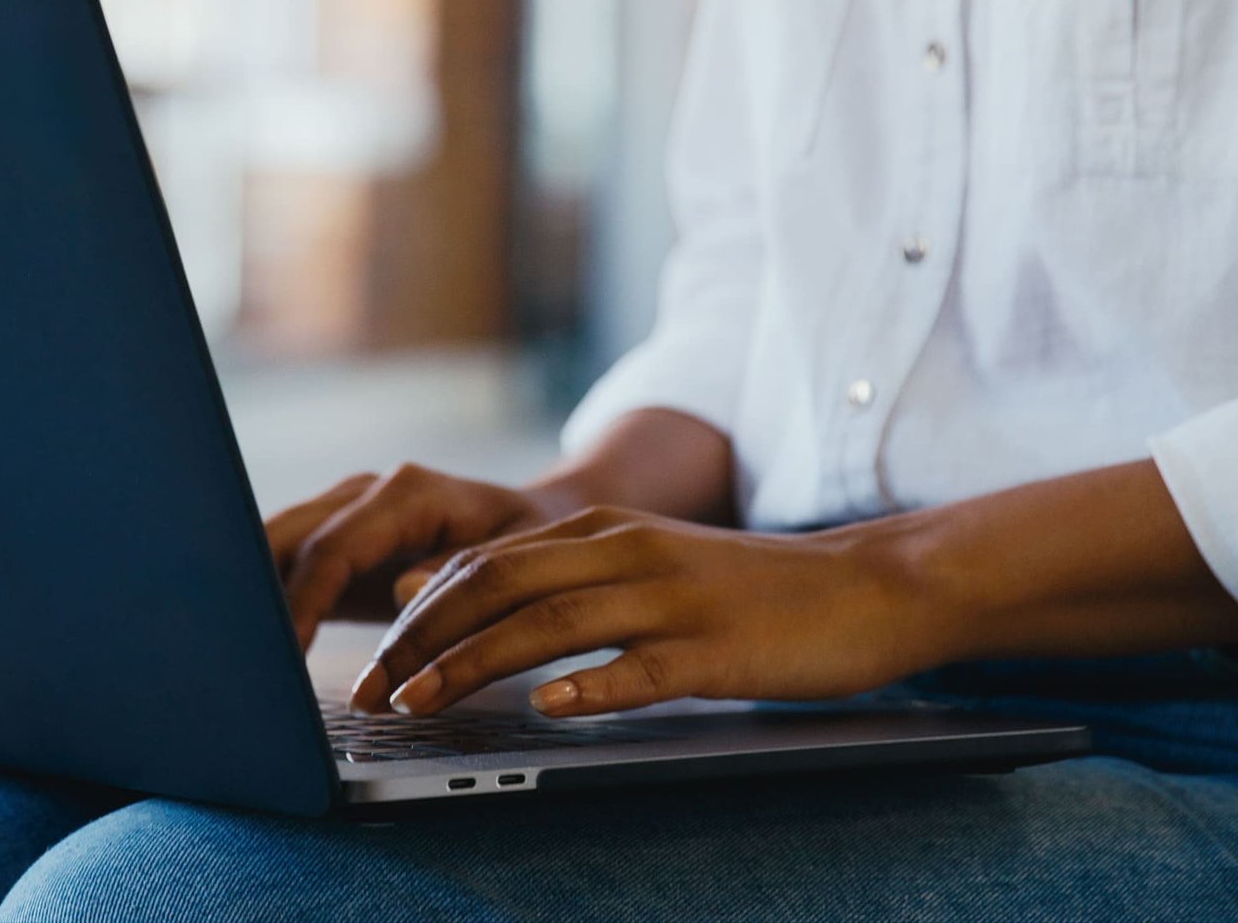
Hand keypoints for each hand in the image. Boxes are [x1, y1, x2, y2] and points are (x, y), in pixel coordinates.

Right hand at [264, 464, 581, 648]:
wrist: (535, 523)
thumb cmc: (536, 546)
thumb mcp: (520, 561)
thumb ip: (464, 574)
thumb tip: (403, 589)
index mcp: (409, 493)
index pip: (335, 547)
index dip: (302, 599)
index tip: (285, 652)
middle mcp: (368, 494)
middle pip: (286, 536)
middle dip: (256, 592)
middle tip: (237, 656)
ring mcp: (347, 514)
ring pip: (275, 546)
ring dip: (253, 596)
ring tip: (233, 653)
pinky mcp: (339, 542)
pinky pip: (288, 565)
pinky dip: (269, 602)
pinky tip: (257, 647)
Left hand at [348, 506, 955, 717]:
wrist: (865, 587)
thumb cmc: (744, 589)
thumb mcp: (642, 564)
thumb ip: (555, 578)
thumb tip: (450, 604)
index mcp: (602, 530)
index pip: (483, 561)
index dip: (417, 611)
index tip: (373, 659)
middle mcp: (626, 551)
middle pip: (500, 584)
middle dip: (425, 638)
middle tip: (375, 691)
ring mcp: (672, 597)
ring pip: (553, 621)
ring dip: (478, 663)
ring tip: (424, 703)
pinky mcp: (717, 646)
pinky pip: (643, 666)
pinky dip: (591, 684)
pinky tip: (550, 708)